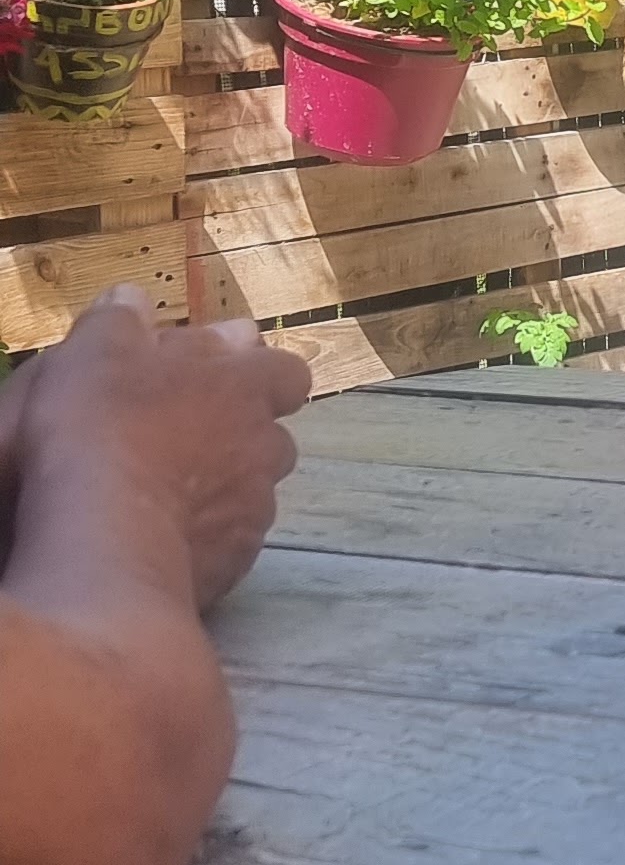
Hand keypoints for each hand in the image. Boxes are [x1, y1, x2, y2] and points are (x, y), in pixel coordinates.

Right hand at [10, 291, 309, 607]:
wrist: (104, 537)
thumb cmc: (102, 428)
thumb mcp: (97, 352)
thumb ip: (120, 322)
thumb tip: (132, 300)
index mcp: (245, 386)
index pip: (288, 372)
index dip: (262, 374)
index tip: (228, 378)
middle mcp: (264, 447)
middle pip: (272, 435)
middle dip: (239, 434)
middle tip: (183, 435)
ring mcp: (254, 510)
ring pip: (253, 492)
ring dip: (223, 487)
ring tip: (168, 490)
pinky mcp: (234, 564)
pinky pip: (229, 542)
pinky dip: (205, 536)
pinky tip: (162, 536)